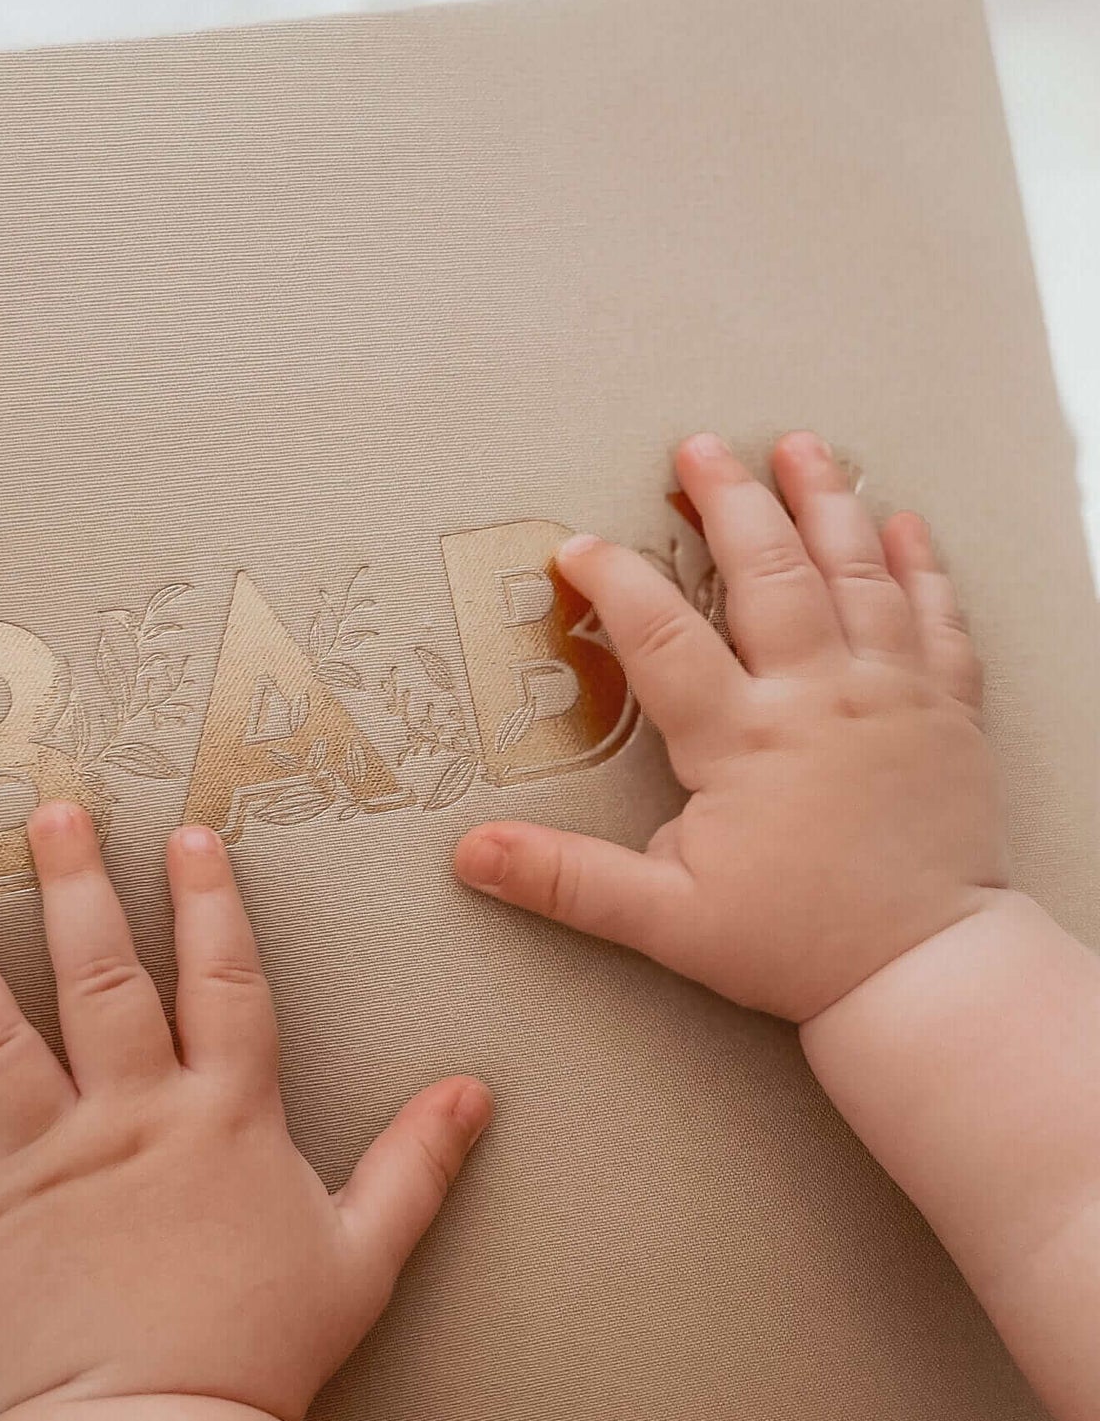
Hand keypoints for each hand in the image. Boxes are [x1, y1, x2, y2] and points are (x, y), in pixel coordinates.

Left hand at [0, 803, 490, 1420]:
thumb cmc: (262, 1348)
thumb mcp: (364, 1252)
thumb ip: (418, 1162)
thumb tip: (474, 1095)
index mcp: (221, 1115)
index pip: (221, 978)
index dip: (209, 899)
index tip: (190, 833)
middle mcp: (128, 1116)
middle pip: (98, 977)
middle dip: (75, 885)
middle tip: (48, 813)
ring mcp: (42, 1162)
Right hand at [455, 430, 1007, 1020]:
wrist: (925, 976)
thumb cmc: (796, 946)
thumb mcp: (662, 918)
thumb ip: (564, 878)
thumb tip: (473, 853)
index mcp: (743, 741)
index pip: (662, 636)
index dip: (613, 582)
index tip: (577, 548)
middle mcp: (819, 699)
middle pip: (770, 572)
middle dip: (731, 500)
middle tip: (700, 446)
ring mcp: (891, 697)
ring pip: (858, 574)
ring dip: (827, 502)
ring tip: (802, 445)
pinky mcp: (947, 712)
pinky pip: (938, 618)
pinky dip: (922, 565)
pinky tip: (905, 523)